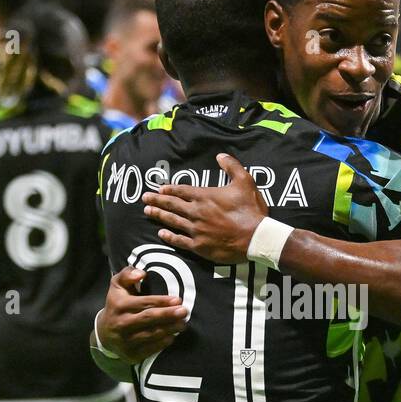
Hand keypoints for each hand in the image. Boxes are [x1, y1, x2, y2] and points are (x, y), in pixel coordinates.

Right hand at [97, 266, 187, 363]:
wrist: (104, 334)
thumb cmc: (117, 305)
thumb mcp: (117, 286)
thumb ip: (127, 274)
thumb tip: (142, 274)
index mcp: (119, 305)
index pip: (143, 303)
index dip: (161, 301)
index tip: (178, 300)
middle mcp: (120, 324)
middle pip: (148, 318)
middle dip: (168, 315)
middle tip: (184, 312)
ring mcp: (124, 341)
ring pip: (150, 335)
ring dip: (169, 329)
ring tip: (183, 324)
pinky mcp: (130, 355)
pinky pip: (150, 349)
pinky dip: (162, 343)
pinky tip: (172, 337)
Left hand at [141, 153, 267, 263]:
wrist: (256, 238)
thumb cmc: (251, 210)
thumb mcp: (245, 182)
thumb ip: (232, 166)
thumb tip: (220, 155)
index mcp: (205, 196)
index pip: (182, 191)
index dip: (169, 190)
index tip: (159, 189)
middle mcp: (196, 212)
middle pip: (172, 205)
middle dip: (157, 201)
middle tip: (144, 198)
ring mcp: (196, 230)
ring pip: (172, 221)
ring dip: (159, 216)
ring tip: (147, 212)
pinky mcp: (199, 246)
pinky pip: (179, 240)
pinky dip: (169, 236)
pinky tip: (161, 233)